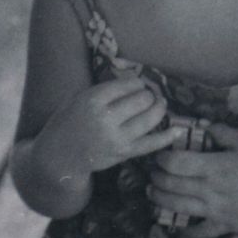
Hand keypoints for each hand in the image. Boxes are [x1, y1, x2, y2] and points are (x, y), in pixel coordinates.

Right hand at [38, 75, 177, 178]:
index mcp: (92, 100)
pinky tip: (177, 130)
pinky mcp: (124, 153)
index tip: (138, 83)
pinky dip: (166, 137)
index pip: (125, 85)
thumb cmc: (67, 122)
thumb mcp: (78, 98)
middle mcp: (106, 118)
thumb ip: (103, 91)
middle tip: (149, 94)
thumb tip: (132, 82)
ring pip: (149, 119)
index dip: (137, 82)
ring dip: (159, 109)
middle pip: (140, 100)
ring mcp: (117, 137)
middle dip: (149, 95)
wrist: (60, 154)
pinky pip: (151, 144)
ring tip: (160, 104)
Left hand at [149, 123, 237, 237]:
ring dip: (160, 199)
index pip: (175, 163)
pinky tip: (178, 226)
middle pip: (171, 184)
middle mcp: (209, 189)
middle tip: (150, 173)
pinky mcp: (223, 225)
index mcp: (213, 166)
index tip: (158, 155)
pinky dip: (187, 230)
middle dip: (156, 178)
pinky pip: (200, 231)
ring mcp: (215, 210)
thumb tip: (204, 125)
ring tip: (152, 193)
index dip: (161, 159)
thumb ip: (221, 132)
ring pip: (178, 206)